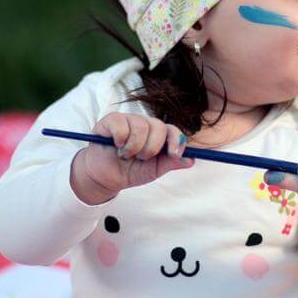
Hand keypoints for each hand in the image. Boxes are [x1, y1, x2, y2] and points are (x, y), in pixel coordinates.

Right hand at [70, 112, 193, 204]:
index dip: (176, 140)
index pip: (173, 130)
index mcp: (159, 134)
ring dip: (134, 147)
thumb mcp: (154, 170)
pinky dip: (120, 139)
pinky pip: (121, 124)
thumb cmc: (131, 171)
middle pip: (158, 126)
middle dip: (151, 148)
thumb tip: (191, 160)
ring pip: (140, 126)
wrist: (105, 177)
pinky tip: (116, 146)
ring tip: (126, 155)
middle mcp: (146, 124)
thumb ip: (171, 163)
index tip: (174, 154)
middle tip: (141, 158)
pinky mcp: (111, 120)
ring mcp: (129, 119)